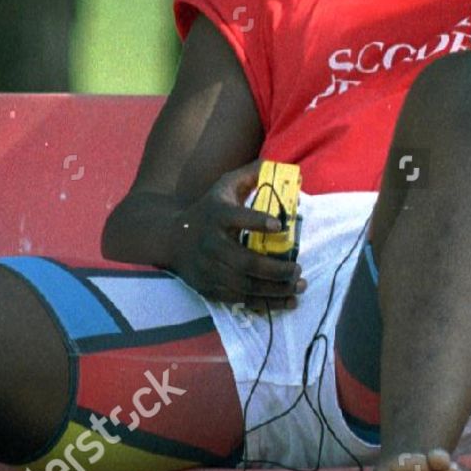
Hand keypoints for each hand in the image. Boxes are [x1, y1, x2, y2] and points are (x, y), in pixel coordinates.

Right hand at [170, 160, 305, 312]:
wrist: (171, 239)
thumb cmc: (208, 210)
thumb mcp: (225, 186)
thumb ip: (251, 174)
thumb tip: (283, 167)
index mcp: (217, 215)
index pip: (236, 218)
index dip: (258, 222)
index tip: (280, 226)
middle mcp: (211, 244)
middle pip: (245, 262)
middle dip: (275, 269)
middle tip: (298, 268)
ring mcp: (209, 269)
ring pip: (244, 285)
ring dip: (275, 290)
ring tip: (299, 286)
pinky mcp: (209, 288)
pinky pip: (240, 300)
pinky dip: (265, 303)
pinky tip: (286, 301)